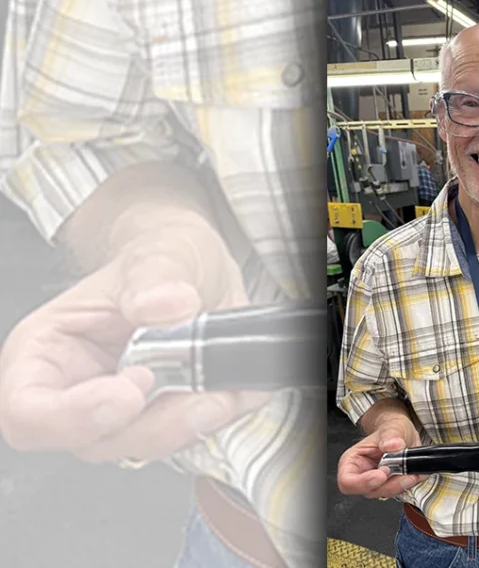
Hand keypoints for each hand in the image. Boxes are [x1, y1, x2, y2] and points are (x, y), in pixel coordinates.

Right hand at [0, 213, 270, 462]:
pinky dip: (216, 417)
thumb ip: (155, 275)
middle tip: (200, 395)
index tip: (133, 389)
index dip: (75, 415)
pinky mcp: (164, 419)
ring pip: (145, 445)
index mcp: (44, 350)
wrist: (193, 268)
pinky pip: (188, 437)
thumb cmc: (156, 259)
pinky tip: (234, 389)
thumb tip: (163, 304)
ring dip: (192, 424)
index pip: (27, 410)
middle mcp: (74, 392)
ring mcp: (120, 414)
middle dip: (155, 425)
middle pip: (94, 441)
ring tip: (224, 388)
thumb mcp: (160, 250)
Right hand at [337, 416, 427, 498]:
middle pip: (369, 491)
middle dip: (389, 485)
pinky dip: (408, 484)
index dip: (363, 482)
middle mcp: (361, 475)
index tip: (382, 474)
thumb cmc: (390, 431)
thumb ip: (390, 435)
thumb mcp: (391, 427)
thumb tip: (392, 445)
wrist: (402, 434)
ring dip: (401, 485)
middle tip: (405, 474)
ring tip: (412, 472)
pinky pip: (399, 492)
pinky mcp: (390, 487)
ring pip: (385, 493)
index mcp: (352, 461)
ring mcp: (376, 484)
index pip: (347, 481)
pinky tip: (414, 473)